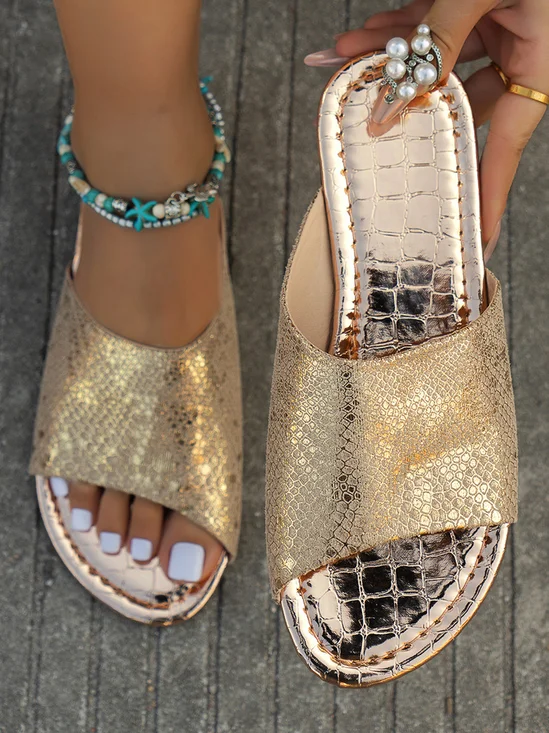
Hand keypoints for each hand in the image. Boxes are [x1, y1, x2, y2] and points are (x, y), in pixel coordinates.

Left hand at [305, 0, 548, 259]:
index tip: (474, 242)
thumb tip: (396, 97)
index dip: (486, 198)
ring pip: (431, 62)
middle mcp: (517, 55)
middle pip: (454, 104)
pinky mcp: (476, 6)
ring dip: (382, 64)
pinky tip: (353, 39)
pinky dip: (391, 29)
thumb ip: (443, 37)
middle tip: (364, 133)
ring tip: (337, 69)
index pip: (505, 150)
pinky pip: (428, 24)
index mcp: (539, 67)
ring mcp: (495, 29)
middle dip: (404, 114)